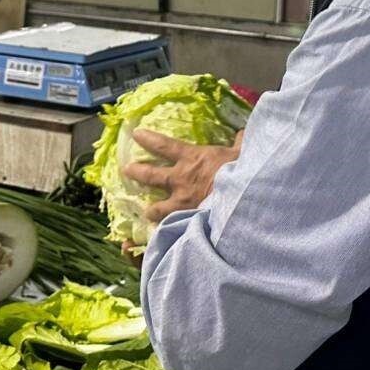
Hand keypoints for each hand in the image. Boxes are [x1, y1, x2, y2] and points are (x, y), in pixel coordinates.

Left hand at [124, 128, 243, 223]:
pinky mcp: (188, 221)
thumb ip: (240, 143)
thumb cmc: (240, 171)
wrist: (242, 199)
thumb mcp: (242, 152)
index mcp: (192, 159)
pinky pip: (172, 227)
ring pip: (158, 207)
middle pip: (152, 175)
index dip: (148, 139)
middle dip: (137, 172)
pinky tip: (164, 236)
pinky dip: (167, 231)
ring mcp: (182, 203)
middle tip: (127, 170)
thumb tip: (243, 133)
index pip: (164, 146)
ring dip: (151, 209)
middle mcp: (181, 180)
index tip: (136, 134)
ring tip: (145, 212)